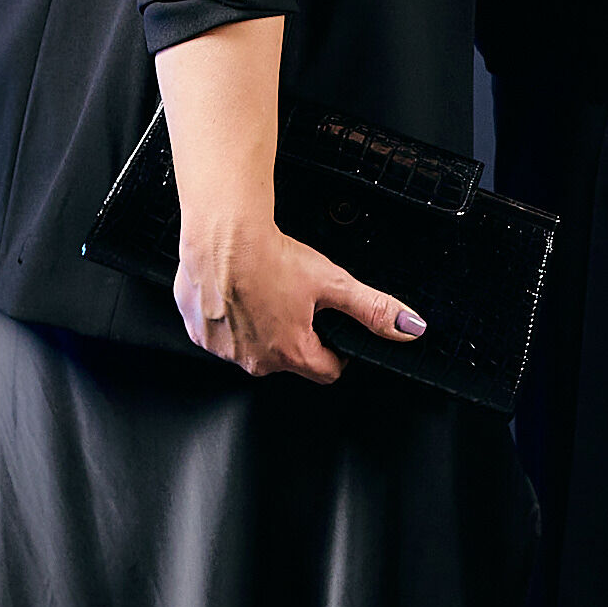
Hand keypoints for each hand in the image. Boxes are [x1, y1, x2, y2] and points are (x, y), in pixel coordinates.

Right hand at [173, 202, 426, 383]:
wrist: (222, 235)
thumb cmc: (270, 257)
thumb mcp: (333, 282)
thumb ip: (373, 309)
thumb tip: (409, 328)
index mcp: (291, 353)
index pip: (327, 370)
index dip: (337, 350)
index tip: (333, 330)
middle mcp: (255, 360)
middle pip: (288, 358)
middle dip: (295, 333)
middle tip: (295, 299)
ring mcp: (223, 349)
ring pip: (252, 345)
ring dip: (261, 326)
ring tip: (264, 291)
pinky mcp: (198, 332)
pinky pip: (220, 333)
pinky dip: (230, 316)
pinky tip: (237, 291)